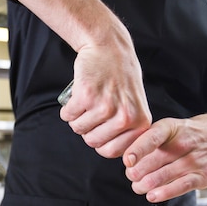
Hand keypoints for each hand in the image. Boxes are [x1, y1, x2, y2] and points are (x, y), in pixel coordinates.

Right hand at [59, 42, 151, 157]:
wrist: (109, 48)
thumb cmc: (121, 78)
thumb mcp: (135, 105)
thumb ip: (129, 131)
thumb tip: (118, 157)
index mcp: (139, 123)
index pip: (111, 152)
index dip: (100, 143)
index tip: (100, 131)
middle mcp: (124, 117)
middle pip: (92, 142)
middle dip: (86, 131)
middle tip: (91, 114)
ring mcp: (105, 106)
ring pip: (78, 129)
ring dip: (76, 119)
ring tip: (85, 104)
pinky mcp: (87, 96)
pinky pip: (68, 116)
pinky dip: (67, 110)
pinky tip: (75, 98)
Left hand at [122, 111, 206, 202]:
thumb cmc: (195, 133)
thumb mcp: (174, 127)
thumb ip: (152, 140)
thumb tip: (127, 158)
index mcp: (173, 127)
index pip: (153, 137)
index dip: (138, 150)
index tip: (127, 161)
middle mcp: (184, 142)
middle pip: (154, 161)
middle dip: (137, 173)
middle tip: (131, 176)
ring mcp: (196, 160)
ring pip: (164, 176)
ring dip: (145, 185)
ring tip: (138, 187)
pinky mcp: (204, 176)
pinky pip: (181, 187)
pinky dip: (164, 193)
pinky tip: (152, 196)